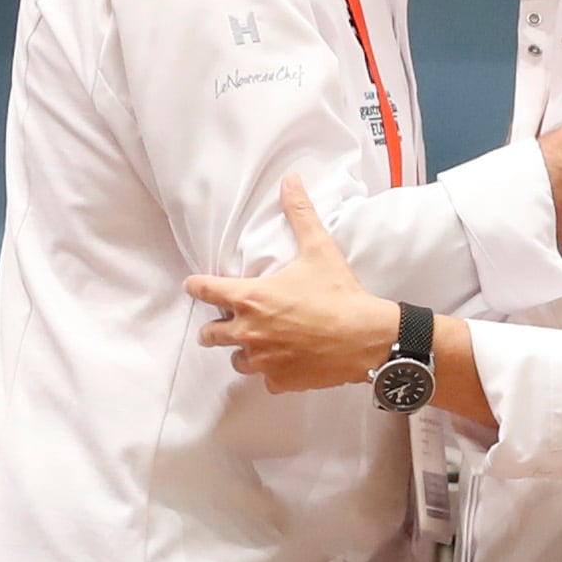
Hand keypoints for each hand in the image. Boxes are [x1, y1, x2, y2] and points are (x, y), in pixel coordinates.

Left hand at [187, 177, 395, 389]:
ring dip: (243, 351)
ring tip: (258, 344)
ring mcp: (263, 361)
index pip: (204, 291)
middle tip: (225, 322)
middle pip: (210, 335)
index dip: (196, 287)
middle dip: (214, 328)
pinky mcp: (281, 380)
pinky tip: (286, 362)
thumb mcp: (318, 249)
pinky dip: (272, 372)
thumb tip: (291, 180)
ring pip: (236, 360)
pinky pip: (266, 380)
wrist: (367, 337)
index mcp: (250, 299)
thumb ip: (299, 214)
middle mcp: (249, 332)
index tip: (195, 286)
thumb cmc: (339, 294)